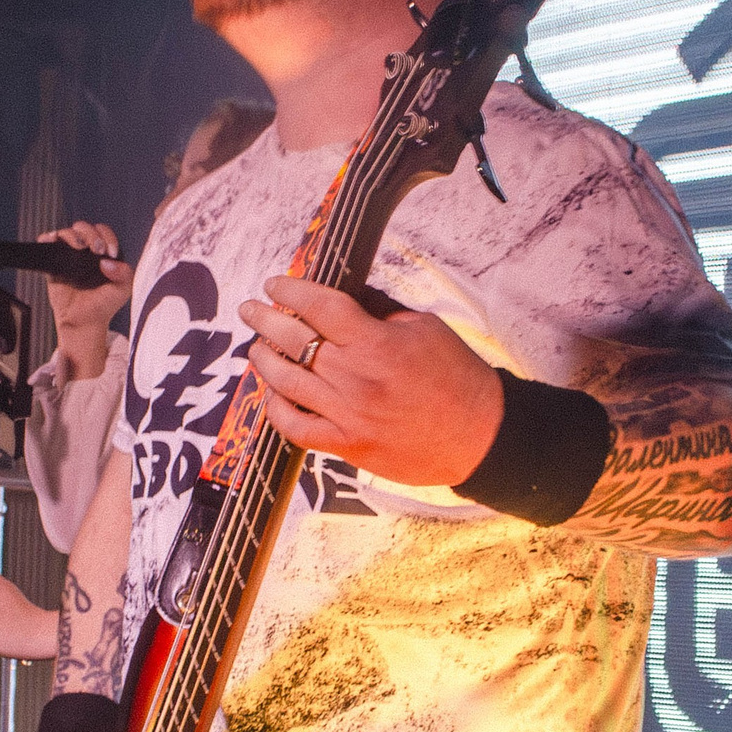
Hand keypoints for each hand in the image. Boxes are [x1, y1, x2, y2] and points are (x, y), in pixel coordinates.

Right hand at [45, 220, 132, 380]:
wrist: (83, 322)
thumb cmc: (103, 305)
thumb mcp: (122, 290)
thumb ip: (124, 274)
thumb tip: (107, 262)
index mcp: (103, 253)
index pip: (104, 233)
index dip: (107, 237)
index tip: (110, 252)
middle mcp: (85, 251)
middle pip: (84, 228)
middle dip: (90, 233)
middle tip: (96, 249)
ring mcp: (68, 256)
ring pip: (66, 233)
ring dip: (71, 234)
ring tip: (79, 246)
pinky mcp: (53, 264)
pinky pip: (46, 245)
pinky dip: (46, 238)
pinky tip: (51, 240)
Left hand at [239, 276, 504, 487]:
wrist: (480, 434)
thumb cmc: (456, 377)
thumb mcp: (423, 327)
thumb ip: (378, 312)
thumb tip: (339, 296)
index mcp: (377, 343)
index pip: (318, 306)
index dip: (289, 291)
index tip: (274, 284)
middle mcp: (356, 378)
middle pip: (292, 340)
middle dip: (264, 319)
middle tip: (251, 309)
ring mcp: (348, 415)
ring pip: (285, 382)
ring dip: (264, 360)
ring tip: (257, 347)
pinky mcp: (348, 446)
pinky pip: (296, 428)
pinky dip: (277, 409)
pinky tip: (272, 394)